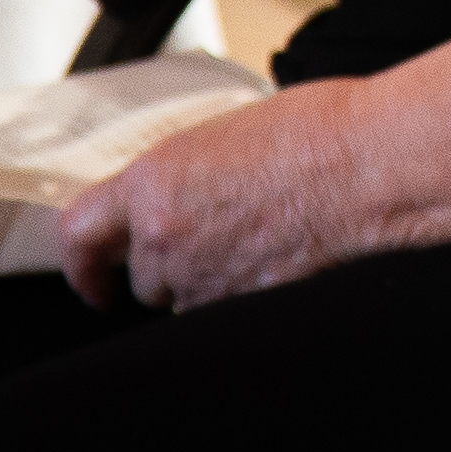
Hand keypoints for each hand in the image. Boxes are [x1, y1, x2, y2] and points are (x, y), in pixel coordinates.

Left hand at [60, 83, 378, 310]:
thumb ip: (184, 174)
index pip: (81, 236)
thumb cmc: (317, 133)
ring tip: (260, 248)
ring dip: (212, 287)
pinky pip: (229, 318)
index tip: (92, 281)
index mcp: (153, 182)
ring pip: (189, 303)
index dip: (82, 267)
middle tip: (218, 241)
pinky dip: (247, 302)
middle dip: (173, 269)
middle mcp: (167, 238)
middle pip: (146, 279)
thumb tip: (184, 193)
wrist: (369, 165)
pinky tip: (281, 267)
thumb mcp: (225, 135)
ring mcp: (206, 280)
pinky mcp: (245, 310)